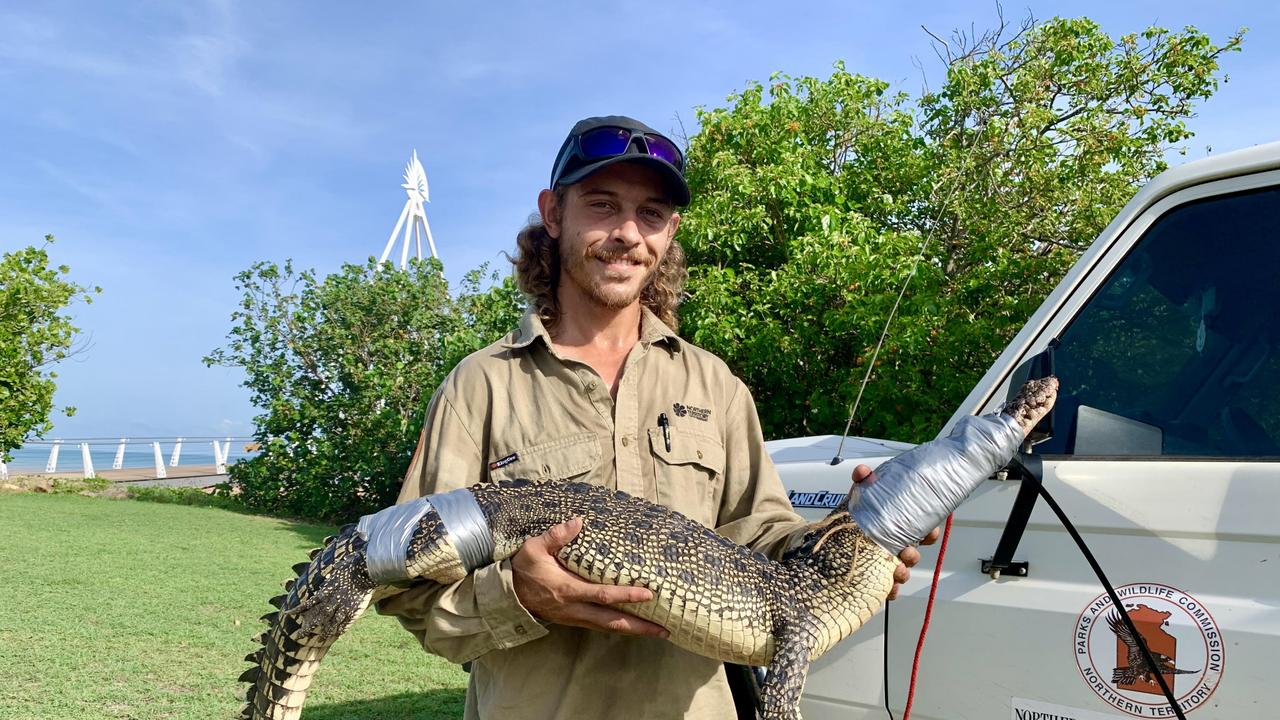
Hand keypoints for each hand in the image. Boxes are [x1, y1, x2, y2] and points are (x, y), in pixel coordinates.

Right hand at [511, 517, 669, 637]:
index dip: (626, 595)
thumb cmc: (522, 569)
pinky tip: (632, 625)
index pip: (602, 595)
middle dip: (639, 626)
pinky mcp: (574, 619)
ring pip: (607, 627)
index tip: (648, 593)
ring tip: (656, 631)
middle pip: (612, 621)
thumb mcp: (533, 548)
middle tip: (664, 630)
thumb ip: (556, 536)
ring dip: (633, 630)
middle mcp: (574, 609)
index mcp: (567, 590)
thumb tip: (578, 521)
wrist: (506, 595)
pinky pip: (600, 626)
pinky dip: (619, 626)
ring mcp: (574, 617)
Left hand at [851, 464, 940, 600]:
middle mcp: (891, 550)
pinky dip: (890, 591)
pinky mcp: (871, 584)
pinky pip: (885, 591)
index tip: (930, 531)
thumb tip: (862, 471)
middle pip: (911, 555)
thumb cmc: (847, 525)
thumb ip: (861, 486)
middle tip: (908, 551)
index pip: (919, 533)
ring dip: (902, 573)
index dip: (929, 533)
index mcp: (893, 531)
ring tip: (897, 569)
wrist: (822, 549)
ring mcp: (882, 568)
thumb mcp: (855, 503)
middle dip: (914, 554)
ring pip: (901, 574)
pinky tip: (888, 588)